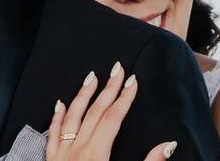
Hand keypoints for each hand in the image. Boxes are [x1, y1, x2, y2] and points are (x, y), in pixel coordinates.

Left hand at [46, 62, 178, 160]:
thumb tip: (167, 144)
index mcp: (97, 156)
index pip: (113, 118)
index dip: (124, 98)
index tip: (133, 80)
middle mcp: (77, 151)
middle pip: (94, 112)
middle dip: (107, 89)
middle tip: (117, 67)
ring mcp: (60, 156)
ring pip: (71, 117)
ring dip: (82, 95)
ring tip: (91, 77)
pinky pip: (52, 134)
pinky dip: (57, 116)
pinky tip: (60, 103)